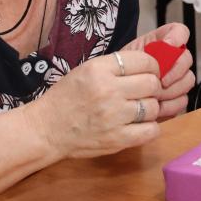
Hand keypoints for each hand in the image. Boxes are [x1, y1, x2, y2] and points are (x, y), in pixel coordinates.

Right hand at [30, 50, 163, 159]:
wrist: (47, 129)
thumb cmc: (67, 97)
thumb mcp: (87, 70)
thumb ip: (116, 67)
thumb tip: (150, 65)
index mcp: (99, 69)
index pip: (144, 61)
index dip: (152, 67)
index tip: (149, 73)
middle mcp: (108, 90)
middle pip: (152, 84)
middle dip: (153, 88)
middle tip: (144, 93)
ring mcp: (113, 116)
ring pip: (153, 107)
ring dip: (150, 109)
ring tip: (138, 110)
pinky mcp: (117, 139)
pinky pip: (151, 131)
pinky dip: (150, 128)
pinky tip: (140, 125)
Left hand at [122, 22, 195, 119]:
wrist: (114, 91)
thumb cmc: (119, 72)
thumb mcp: (126, 57)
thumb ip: (147, 50)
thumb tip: (168, 47)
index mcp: (162, 44)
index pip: (180, 32)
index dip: (177, 38)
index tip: (168, 46)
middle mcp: (172, 59)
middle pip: (186, 59)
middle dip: (174, 72)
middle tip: (160, 81)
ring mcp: (176, 78)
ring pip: (187, 81)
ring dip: (171, 90)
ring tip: (156, 95)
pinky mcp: (175, 97)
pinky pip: (182, 100)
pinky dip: (171, 105)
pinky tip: (158, 106)